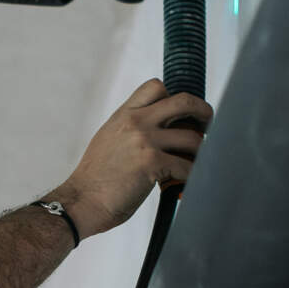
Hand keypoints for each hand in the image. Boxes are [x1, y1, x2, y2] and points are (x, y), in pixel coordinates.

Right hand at [51, 80, 212, 239]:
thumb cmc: (96, 179)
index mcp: (124, 114)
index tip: (179, 115)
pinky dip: (192, 177)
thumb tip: (161, 132)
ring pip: (192, 137)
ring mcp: (144, 141)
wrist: (80, 201)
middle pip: (184, 101)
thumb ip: (132, 129)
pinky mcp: (151, 164)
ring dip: (201, 152)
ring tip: (198, 163)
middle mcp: (136, 122)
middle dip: (203, 112)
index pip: (156, 86)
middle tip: (208, 126)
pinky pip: (187, 166)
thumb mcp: (110, 140)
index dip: (174, 98)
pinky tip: (186, 184)